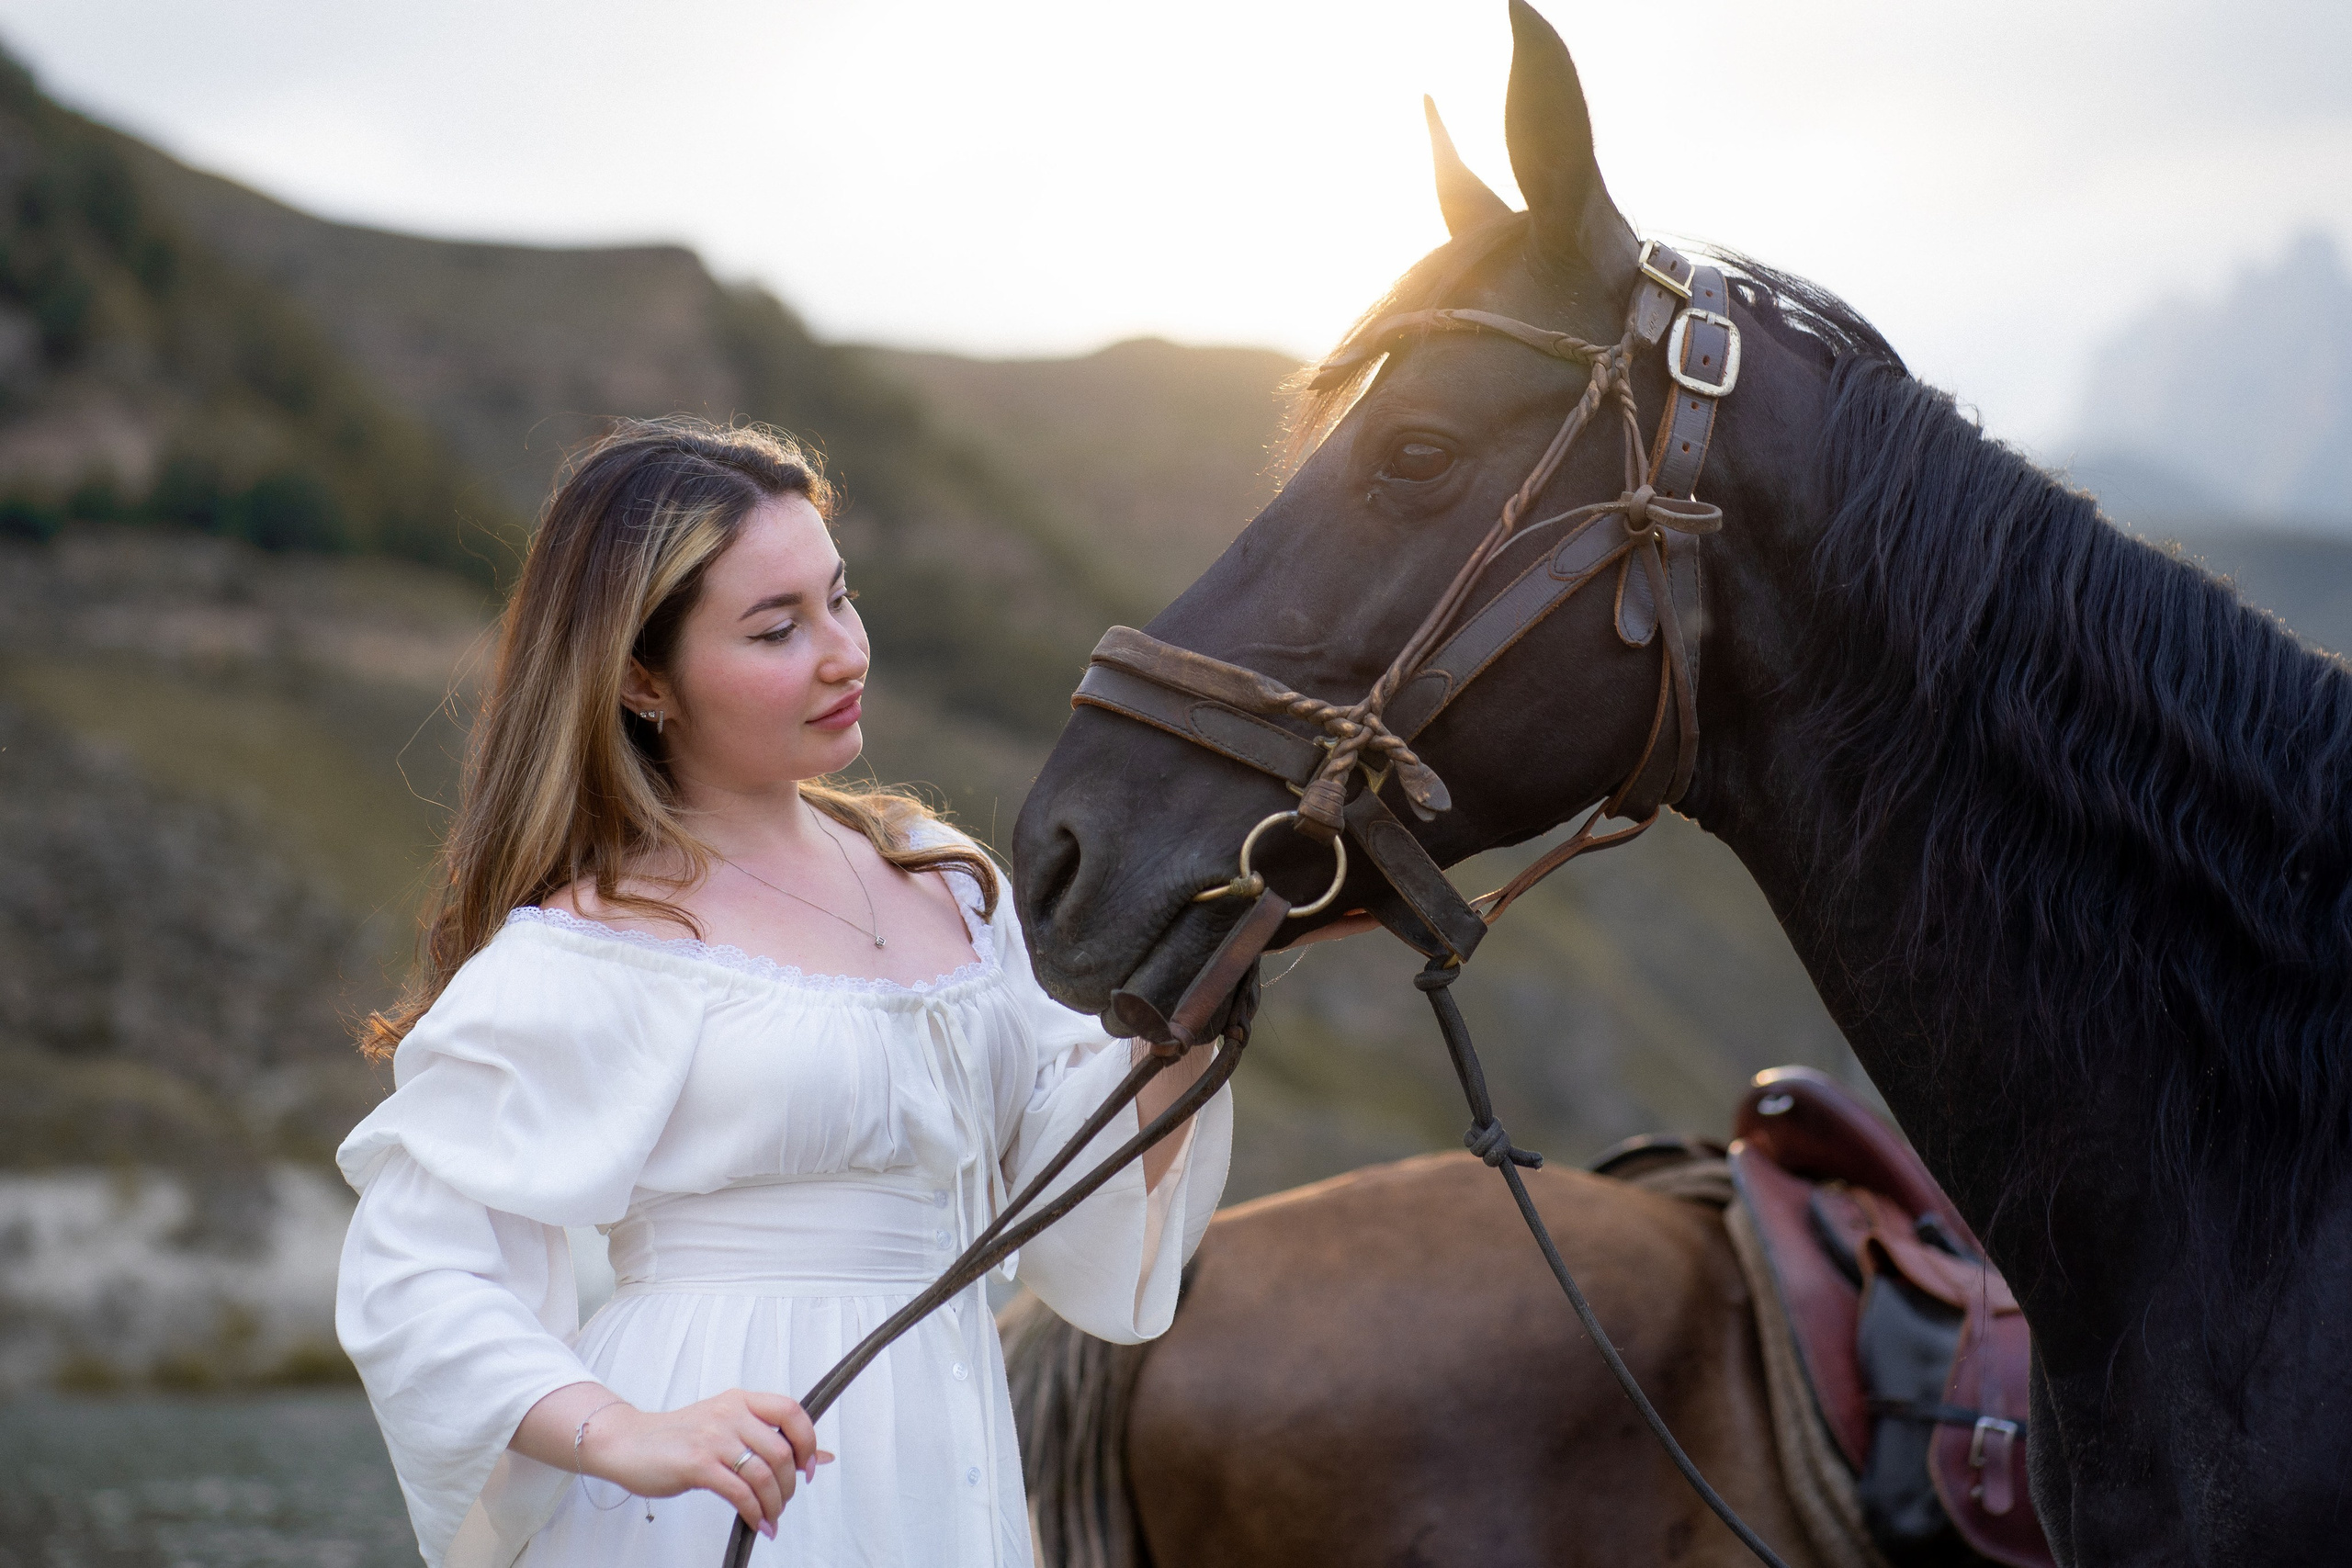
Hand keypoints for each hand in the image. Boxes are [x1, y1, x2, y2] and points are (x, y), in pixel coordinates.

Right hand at [579, 1389, 832, 1538]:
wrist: (628, 1442)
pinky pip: (740, 1492)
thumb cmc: (678, 1436)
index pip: (791, 1411)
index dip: (808, 1441)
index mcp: (741, 1400)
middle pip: (782, 1450)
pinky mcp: (697, 1464)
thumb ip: (769, 1437)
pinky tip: (756, 1522)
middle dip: (790, 1484)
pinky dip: (754, 1512)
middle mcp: (730, 1414)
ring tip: (771, 1517)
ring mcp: (713, 1438)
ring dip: (774, 1503)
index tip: (808, 1468)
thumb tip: (822, 1456)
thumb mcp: (726, 1426)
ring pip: (763, 1474)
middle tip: (784, 1501)